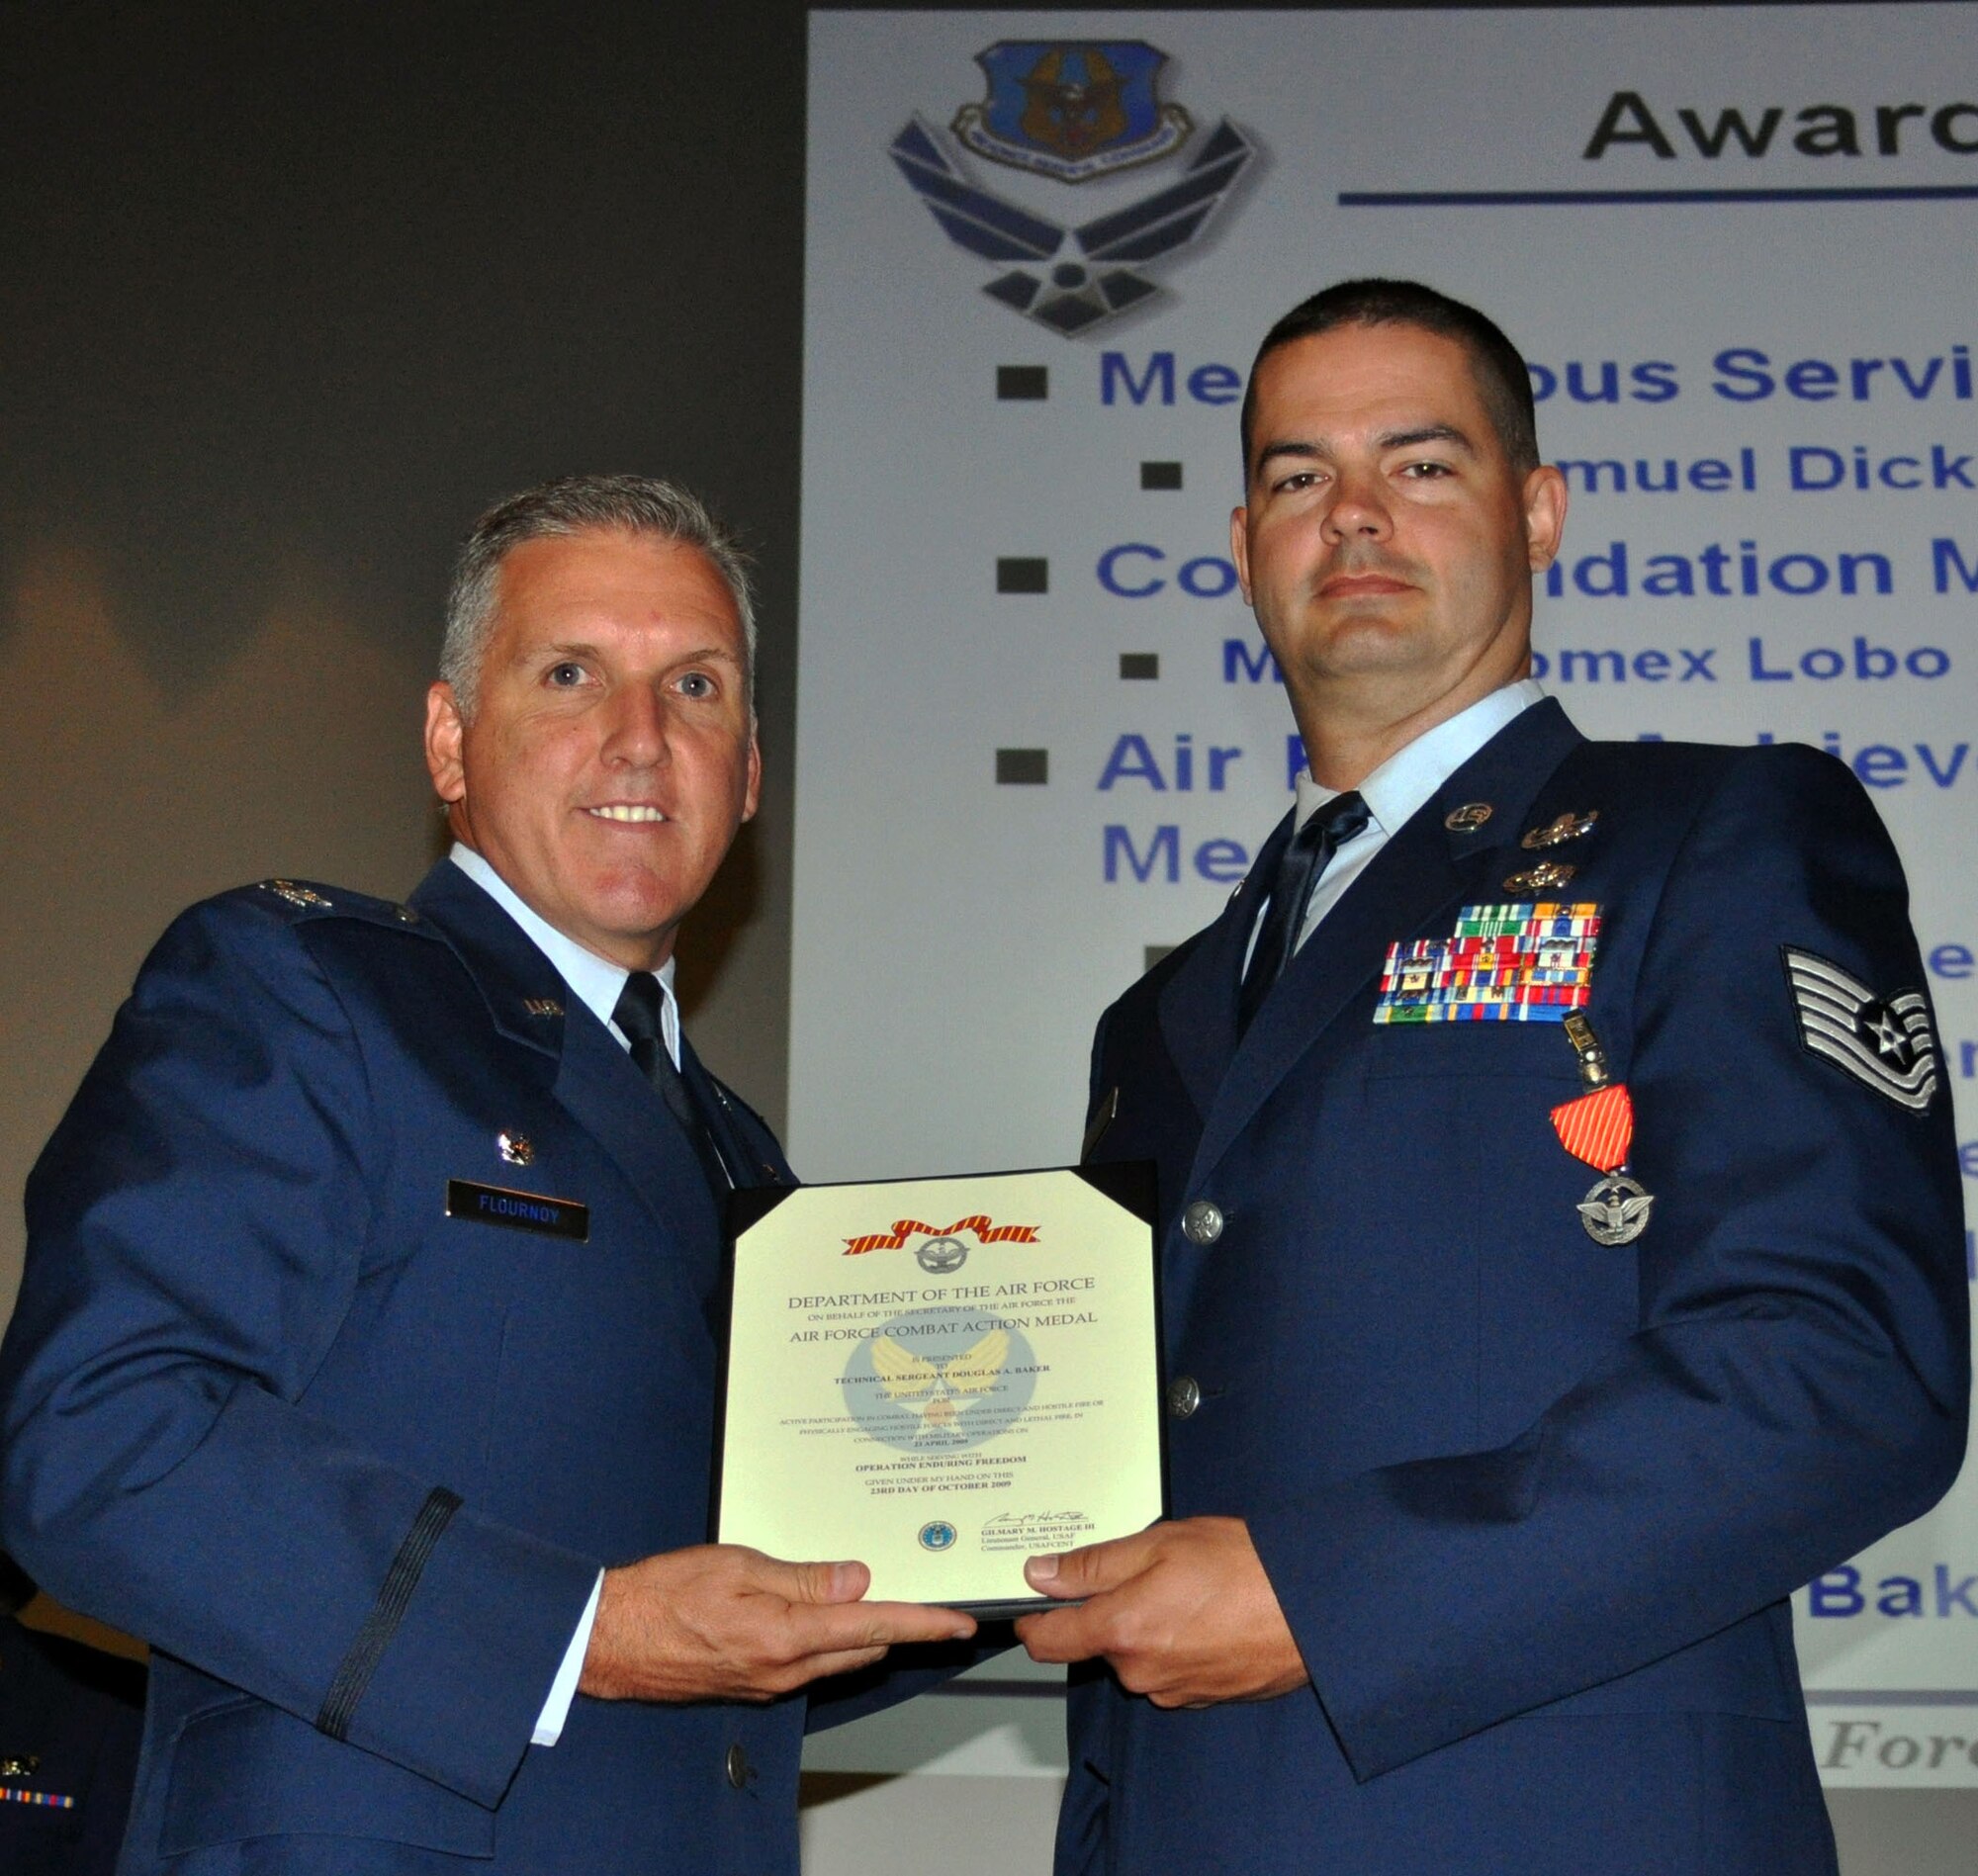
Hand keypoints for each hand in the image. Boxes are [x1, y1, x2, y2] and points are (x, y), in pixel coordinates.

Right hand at [578, 1545, 975, 1702]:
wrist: (611, 1640)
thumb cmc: (665, 1595)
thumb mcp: (738, 1566)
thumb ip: (802, 1576)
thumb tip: (856, 1580)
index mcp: (784, 1638)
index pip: (871, 1628)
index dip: (921, 1623)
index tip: (958, 1622)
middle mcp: (783, 1671)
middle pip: (861, 1649)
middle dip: (899, 1626)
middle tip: (932, 1600)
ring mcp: (769, 1683)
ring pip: (836, 1658)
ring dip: (863, 1633)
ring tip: (883, 1598)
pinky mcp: (754, 1684)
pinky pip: (807, 1663)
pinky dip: (828, 1640)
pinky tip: (826, 1614)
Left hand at [1014, 1516, 1306, 1708]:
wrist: (1311, 1606)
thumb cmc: (1242, 1567)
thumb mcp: (1158, 1544)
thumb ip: (1094, 1564)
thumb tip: (1041, 1574)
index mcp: (1122, 1631)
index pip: (1049, 1642)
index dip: (1032, 1621)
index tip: (1031, 1606)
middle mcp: (1141, 1672)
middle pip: (1098, 1644)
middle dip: (1110, 1610)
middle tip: (1145, 1570)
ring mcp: (1172, 1690)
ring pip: (1136, 1656)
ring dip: (1146, 1626)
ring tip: (1186, 1589)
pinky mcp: (1201, 1697)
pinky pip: (1169, 1669)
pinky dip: (1176, 1643)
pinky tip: (1205, 1614)